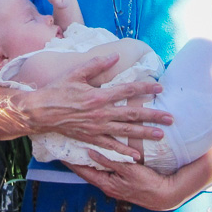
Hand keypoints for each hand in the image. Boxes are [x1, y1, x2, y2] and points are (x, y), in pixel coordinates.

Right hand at [26, 54, 170, 159]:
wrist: (41, 111)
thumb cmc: (57, 90)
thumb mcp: (76, 73)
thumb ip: (97, 64)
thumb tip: (115, 56)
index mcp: (99, 96)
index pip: (127, 91)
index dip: (145, 89)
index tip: (159, 88)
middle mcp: (101, 113)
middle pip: (132, 114)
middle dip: (153, 116)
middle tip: (170, 118)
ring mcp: (97, 127)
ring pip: (126, 131)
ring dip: (144, 134)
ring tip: (161, 135)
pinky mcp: (91, 137)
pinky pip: (111, 146)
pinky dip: (124, 152)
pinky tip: (136, 156)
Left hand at [67, 150, 188, 210]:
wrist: (163, 195)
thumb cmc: (147, 184)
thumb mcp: (128, 171)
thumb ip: (109, 161)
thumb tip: (90, 152)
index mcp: (106, 184)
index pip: (82, 171)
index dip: (70, 161)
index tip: (60, 151)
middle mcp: (106, 186)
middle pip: (86, 171)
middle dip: (75, 160)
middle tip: (65, 147)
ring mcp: (113, 185)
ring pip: (95, 171)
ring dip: (86, 161)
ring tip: (76, 149)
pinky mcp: (120, 183)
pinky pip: (104, 171)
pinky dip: (98, 162)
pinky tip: (96, 155)